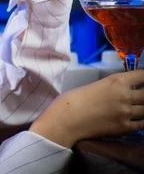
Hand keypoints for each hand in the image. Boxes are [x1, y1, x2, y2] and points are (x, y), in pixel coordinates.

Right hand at [29, 70, 143, 147]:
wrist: (67, 118)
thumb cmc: (75, 98)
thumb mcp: (98, 85)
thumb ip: (114, 87)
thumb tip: (125, 90)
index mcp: (117, 81)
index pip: (143, 76)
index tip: (143, 81)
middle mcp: (125, 95)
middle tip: (139, 97)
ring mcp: (126, 112)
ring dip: (143, 109)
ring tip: (137, 108)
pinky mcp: (124, 127)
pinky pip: (142, 124)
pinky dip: (140, 121)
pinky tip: (136, 120)